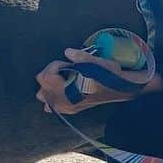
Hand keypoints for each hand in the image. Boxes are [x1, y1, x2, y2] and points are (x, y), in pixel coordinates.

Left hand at [36, 49, 155, 114]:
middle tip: (66, 69)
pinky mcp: (70, 110)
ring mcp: (66, 108)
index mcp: (67, 91)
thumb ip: (79, 56)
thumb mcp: (96, 62)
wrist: (120, 89)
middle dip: (51, 74)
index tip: (68, 63)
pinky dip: (53, 98)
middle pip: (42, 86)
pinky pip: (52, 107)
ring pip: (44, 98)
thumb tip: (67, 52)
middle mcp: (63, 102)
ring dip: (49, 86)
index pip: (46, 76)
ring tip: (62, 79)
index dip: (55, 65)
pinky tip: (63, 90)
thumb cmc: (108, 76)